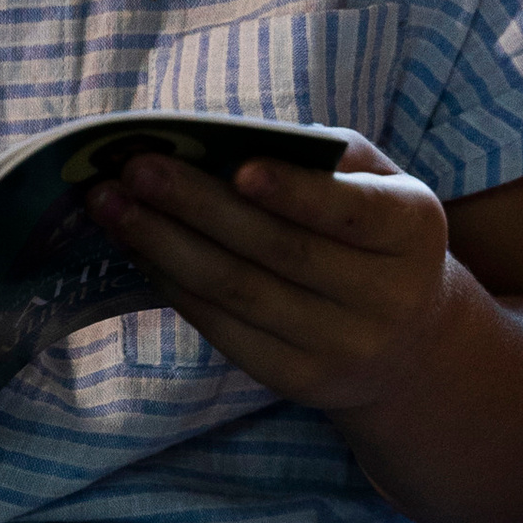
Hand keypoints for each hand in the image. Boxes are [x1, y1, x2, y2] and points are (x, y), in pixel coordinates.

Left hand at [95, 131, 454, 413]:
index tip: (235, 166)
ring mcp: (341, 347)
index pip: (351, 211)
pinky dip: (174, 285)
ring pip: (239, 292)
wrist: (411, 344)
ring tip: (110, 205)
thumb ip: (323, 157)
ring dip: (164, 245)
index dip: (294, 192)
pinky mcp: (298, 380)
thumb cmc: (376, 234)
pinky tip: (137, 249)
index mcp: (412, 230)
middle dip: (197, 206)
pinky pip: (224, 329)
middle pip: (279, 251)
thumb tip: (225, 142)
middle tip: (134, 169)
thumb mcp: (380, 184)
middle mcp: (386, 297)